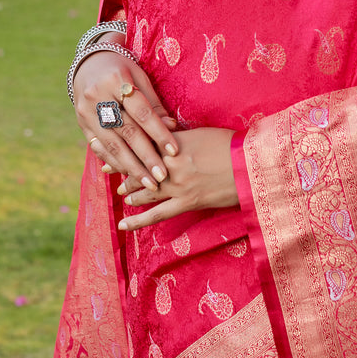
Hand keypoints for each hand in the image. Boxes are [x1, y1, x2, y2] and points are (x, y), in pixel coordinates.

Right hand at [74, 51, 177, 190]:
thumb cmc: (122, 69)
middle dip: (146, 157)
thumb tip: (171, 126)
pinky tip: (128, 174)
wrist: (89, 64)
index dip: (158, 132)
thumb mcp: (140, 77)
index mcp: (116, 80)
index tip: (173, 151)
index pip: (141, 112)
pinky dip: (115, 163)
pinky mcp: (82, 124)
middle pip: (126, 132)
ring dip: (131, 167)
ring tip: (149, 183)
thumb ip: (153, 103)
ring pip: (112, 145)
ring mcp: (87, 112)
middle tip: (162, 176)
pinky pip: (99, 148)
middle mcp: (98, 97)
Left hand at [116, 127, 237, 231]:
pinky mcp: (187, 202)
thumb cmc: (231, 144)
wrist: (251, 164)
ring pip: (144, 190)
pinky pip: (157, 214)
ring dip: (130, 190)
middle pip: (139, 165)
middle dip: (120, 165)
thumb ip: (180, 136)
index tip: (111, 142)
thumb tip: (166, 132)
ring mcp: (178, 185)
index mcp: (175, 142)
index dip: (126, 144)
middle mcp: (171, 163)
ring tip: (120, 192)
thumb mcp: (203, 132)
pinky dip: (138, 220)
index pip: (143, 143)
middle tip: (104, 166)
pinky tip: (123, 225)